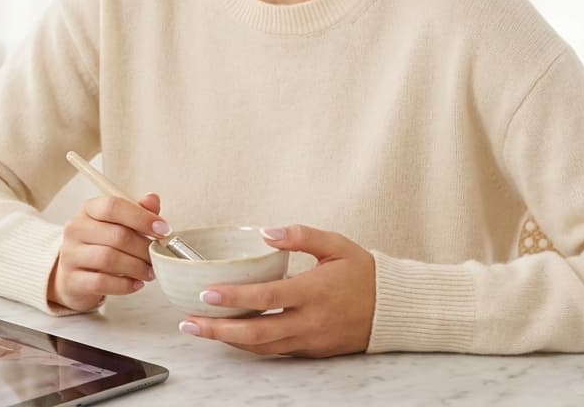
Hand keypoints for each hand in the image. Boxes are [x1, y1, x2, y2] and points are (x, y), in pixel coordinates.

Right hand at [48, 192, 167, 311]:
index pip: (113, 206)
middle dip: (143, 248)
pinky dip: (124, 284)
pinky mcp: (72, 280)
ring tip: (149, 272)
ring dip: (136, 267)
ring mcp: (71, 255)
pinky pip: (101, 282)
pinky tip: (136, 284)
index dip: (141, 217)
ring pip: (109, 259)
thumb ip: (137, 212)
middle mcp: (76, 229)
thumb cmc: (101, 245)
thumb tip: (152, 199)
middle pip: (116, 235)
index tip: (163, 230)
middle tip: (157, 257)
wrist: (73, 275)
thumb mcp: (118, 224)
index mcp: (89, 209)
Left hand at [178, 224, 375, 356]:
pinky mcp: (312, 351)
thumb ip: (301, 235)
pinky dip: (250, 346)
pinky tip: (230, 335)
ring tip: (201, 330)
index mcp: (314, 291)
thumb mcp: (336, 244)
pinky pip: (275, 352)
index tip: (207, 292)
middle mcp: (310, 321)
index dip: (235, 297)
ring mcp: (311, 340)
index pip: (267, 297)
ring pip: (262, 347)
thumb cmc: (364, 273)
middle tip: (190, 323)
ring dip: (228, 341)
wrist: (393, 308)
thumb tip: (267, 231)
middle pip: (257, 333)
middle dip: (219, 330)